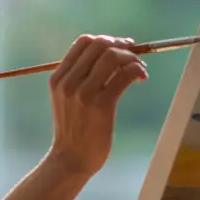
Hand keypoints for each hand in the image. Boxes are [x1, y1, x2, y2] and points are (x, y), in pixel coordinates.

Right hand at [47, 35, 147, 177]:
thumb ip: (79, 78)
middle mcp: (69, 82)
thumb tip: (110, 56)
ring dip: (132, 58)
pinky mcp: (101, 106)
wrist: (71, 159)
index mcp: (58, 78)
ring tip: (140, 68)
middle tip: (135, 55)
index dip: (106, 39)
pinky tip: (141, 78)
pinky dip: (137, 70)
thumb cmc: (73, 131)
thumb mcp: (66, 100)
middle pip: (99, 46)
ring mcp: (84, 94)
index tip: (120, 46)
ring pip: (112, 57)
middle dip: (122, 46)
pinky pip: (124, 76)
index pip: (83, 43)